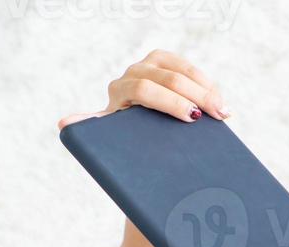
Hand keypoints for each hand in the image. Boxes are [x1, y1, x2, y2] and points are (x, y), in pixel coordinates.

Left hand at [58, 50, 230, 128]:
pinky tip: (220, 100)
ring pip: (181, 68)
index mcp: (118, 90)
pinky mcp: (168, 63)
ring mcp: (151, 64)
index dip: (169, 102)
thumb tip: (64, 125)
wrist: (132, 130)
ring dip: (205, 88)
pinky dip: (206, 83)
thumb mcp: (109, 138)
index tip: (191, 119)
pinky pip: (189, 67)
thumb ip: (91, 130)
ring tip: (224, 111)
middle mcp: (133, 72)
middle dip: (195, 96)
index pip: (145, 89)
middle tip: (216, 115)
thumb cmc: (124, 141)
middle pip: (167, 77)